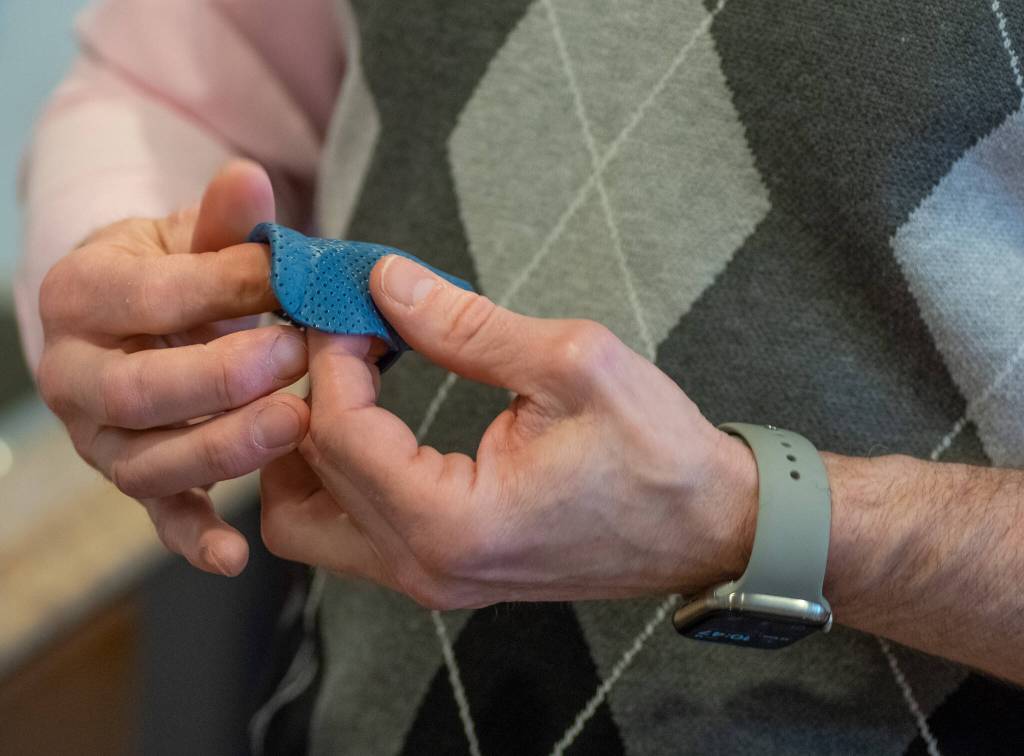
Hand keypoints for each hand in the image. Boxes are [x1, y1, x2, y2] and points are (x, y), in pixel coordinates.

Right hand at [37, 161, 309, 575]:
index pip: (149, 297)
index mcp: (80, 297)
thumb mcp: (191, 237)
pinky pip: (159, 516)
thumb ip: (224, 219)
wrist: (137, 321)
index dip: (221, 289)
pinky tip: (235, 555)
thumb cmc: (173, 271)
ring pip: (149, 462)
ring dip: (224, 448)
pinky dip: (194, 538)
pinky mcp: (135, 478)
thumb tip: (250, 176)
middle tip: (295, 355)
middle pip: (139, 391)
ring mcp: (100, 439)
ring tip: (296, 421)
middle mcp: (74, 376)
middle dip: (220, 377)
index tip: (289, 281)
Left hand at [260, 255, 756, 607]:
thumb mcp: (570, 364)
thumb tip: (384, 281)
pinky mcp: (440, 573)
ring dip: (309, 447)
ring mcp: (429, 581)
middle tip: (342, 338)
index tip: (352, 304)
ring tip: (350, 378)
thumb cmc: (656, 451)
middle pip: (302, 487)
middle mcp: (426, 569)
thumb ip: (464, 324)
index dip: (331, 357)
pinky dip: (341, 472)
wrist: (707, 525)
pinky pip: (351, 529)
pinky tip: (376, 415)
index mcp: (454, 525)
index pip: (339, 435)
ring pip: (309, 521)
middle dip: (306, 399)